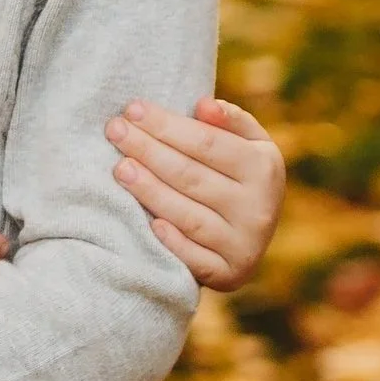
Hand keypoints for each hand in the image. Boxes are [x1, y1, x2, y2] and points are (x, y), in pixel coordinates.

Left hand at [105, 96, 285, 289]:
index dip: (167, 125)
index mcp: (265, 167)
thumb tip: (203, 106)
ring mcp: (244, 244)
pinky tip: (148, 222)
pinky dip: (172, 241)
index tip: (132, 109)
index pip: (207, 142)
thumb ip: (231, 120)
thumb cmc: (240, 176)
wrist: (255, 234)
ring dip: (150, 191)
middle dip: (149, 150)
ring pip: (188, 215)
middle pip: (191, 176)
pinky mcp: (230, 275)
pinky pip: (196, 259)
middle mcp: (258, 208)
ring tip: (120, 168)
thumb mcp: (249, 144)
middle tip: (114, 131)